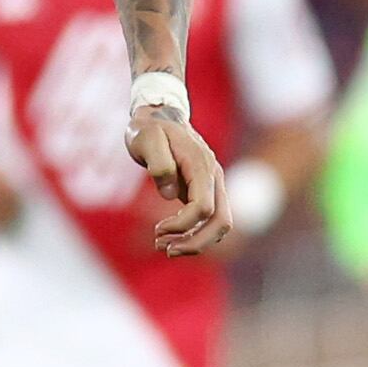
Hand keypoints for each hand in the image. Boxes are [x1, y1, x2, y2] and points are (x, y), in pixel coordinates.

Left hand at [130, 105, 228, 255]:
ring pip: (219, 224)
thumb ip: (159, 163)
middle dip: (196, 243)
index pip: (204, 207)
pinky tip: (170, 238)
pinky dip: (194, 233)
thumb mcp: (147, 139)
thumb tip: (169, 194)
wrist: (159, 115)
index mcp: (201, 165)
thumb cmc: (150, 128)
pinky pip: (209, 220)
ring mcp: (212, 184)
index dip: (182, 225)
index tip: (157, 230)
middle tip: (166, 251)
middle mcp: (213, 177)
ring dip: (196, 242)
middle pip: (221, 222)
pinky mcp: (205, 191)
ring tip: (164, 248)